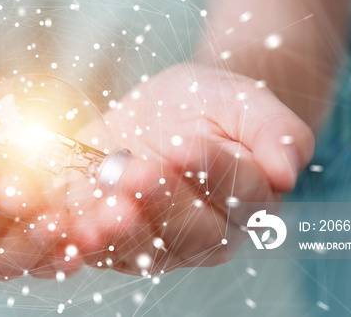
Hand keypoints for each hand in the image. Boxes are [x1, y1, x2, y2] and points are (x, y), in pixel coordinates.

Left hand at [67, 63, 313, 272]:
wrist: (163, 113)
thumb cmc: (208, 105)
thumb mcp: (242, 100)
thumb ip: (275, 129)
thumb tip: (288, 168)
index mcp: (247, 199)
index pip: (237, 192)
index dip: (211, 171)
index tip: (186, 146)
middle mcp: (207, 233)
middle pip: (190, 231)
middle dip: (160, 204)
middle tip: (135, 173)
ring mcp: (160, 244)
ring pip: (143, 250)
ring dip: (118, 236)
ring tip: (98, 216)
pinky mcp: (114, 241)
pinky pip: (97, 250)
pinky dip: (78, 244)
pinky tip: (62, 232)